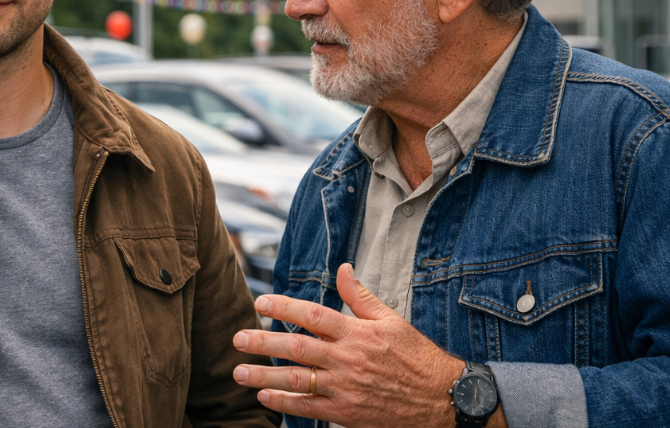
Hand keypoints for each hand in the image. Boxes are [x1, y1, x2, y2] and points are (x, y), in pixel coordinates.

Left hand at [230, 263, 467, 427]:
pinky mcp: (347, 412)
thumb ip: (360, 296)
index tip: (260, 303)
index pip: (313, 316)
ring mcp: (345, 388)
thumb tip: (343, 268)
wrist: (442, 398)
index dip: (284, 308)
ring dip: (263, 376)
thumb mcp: (391, 320)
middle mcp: (347, 359)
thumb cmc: (416, 356)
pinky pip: (309, 408)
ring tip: (238, 372)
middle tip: (237, 339)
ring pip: (297, 380)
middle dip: (263, 343)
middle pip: (297, 348)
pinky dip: (284, 403)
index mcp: (357, 333)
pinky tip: (264, 397)